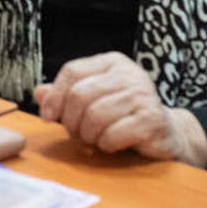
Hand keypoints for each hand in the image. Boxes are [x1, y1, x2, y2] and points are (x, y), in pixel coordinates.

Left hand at [34, 51, 206, 165]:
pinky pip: (113, 134)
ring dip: (88, 135)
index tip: (48, 117)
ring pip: (94, 116)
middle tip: (75, 134)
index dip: (55, 96)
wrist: (167, 134)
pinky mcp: (153, 120)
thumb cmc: (123, 115)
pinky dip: (105, 144)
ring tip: (94, 140)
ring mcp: (144, 95)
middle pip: (80, 94)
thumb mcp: (93, 100)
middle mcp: (130, 73)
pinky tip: (111, 145)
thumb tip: (39, 93)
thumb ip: (65, 94)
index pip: (72, 71)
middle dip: (70, 120)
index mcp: (112, 62)